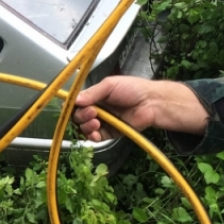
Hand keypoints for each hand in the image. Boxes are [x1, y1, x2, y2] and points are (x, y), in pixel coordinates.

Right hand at [72, 76, 207, 141]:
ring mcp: (103, 122)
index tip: (71, 107)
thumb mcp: (109, 85)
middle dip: (81, 116)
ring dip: (86, 126)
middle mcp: (96, 109)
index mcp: (95, 96)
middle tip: (91, 113)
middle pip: (78, 116)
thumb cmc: (132, 89)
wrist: (152, 102)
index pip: (76, 103)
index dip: (72, 106)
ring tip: (95, 122)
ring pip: (85, 128)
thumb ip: (92, 93)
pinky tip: (95, 133)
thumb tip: (74, 100)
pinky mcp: (110, 133)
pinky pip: (96, 137)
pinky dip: (92, 136)